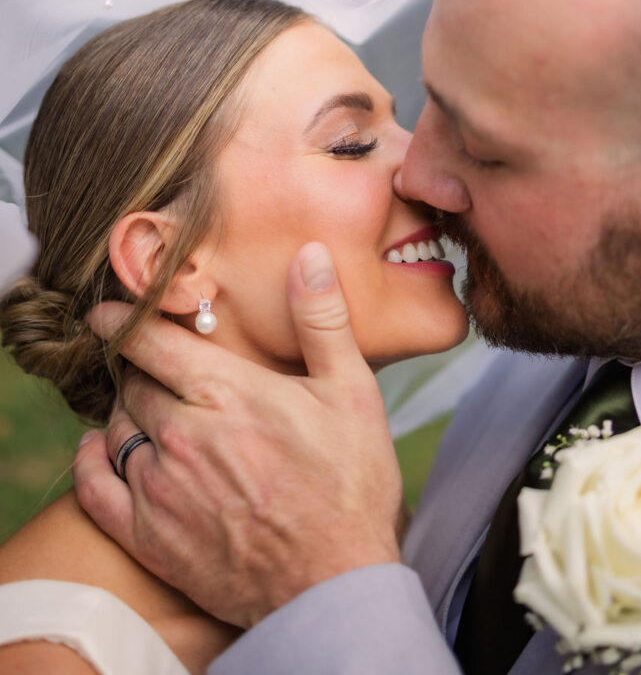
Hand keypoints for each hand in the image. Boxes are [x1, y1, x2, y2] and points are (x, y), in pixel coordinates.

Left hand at [73, 243, 402, 627]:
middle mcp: (183, 435)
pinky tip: (98, 449)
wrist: (335, 584)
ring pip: (115, 429)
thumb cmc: (349, 485)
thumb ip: (323, 320)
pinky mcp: (150, 536)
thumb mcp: (352, 393)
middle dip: (139, 369)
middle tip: (151, 366)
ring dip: (124, 412)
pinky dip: (90, 461)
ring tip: (142, 407)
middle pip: (133, 384)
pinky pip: (96, 488)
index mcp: (227, 393)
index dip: (125, 320)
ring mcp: (161, 488)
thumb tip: (311, 254)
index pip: (153, 342)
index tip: (109, 311)